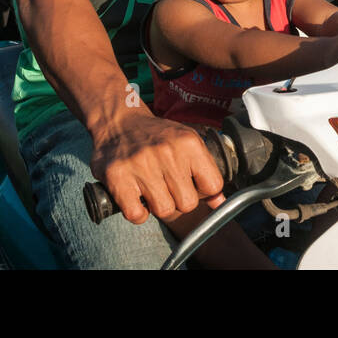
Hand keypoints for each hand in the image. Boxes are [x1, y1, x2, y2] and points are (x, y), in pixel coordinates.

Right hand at [89, 108, 224, 224]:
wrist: (117, 122)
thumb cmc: (156, 136)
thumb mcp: (187, 143)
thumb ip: (206, 171)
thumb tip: (220, 203)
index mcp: (188, 143)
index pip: (213, 185)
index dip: (205, 191)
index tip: (194, 186)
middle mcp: (166, 152)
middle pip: (188, 203)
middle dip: (180, 201)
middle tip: (169, 188)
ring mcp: (140, 165)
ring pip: (164, 210)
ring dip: (158, 206)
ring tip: (153, 191)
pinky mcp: (117, 178)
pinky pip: (137, 215)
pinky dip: (138, 213)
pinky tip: (137, 199)